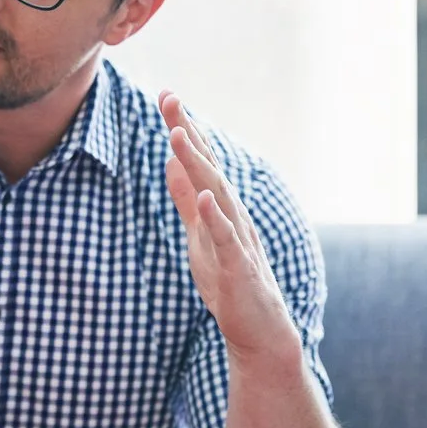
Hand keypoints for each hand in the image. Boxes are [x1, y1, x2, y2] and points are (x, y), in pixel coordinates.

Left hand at [159, 92, 298, 367]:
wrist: (260, 331)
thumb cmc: (230, 285)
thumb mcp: (198, 236)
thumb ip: (185, 201)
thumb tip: (170, 163)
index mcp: (220, 208)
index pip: (200, 161)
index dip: (184, 128)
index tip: (166, 95)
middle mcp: (232, 215)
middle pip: (208, 167)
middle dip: (188, 132)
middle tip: (169, 98)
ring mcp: (238, 239)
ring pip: (217, 194)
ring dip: (198, 165)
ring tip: (179, 136)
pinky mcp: (239, 267)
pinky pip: (227, 238)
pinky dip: (215, 217)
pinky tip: (204, 197)